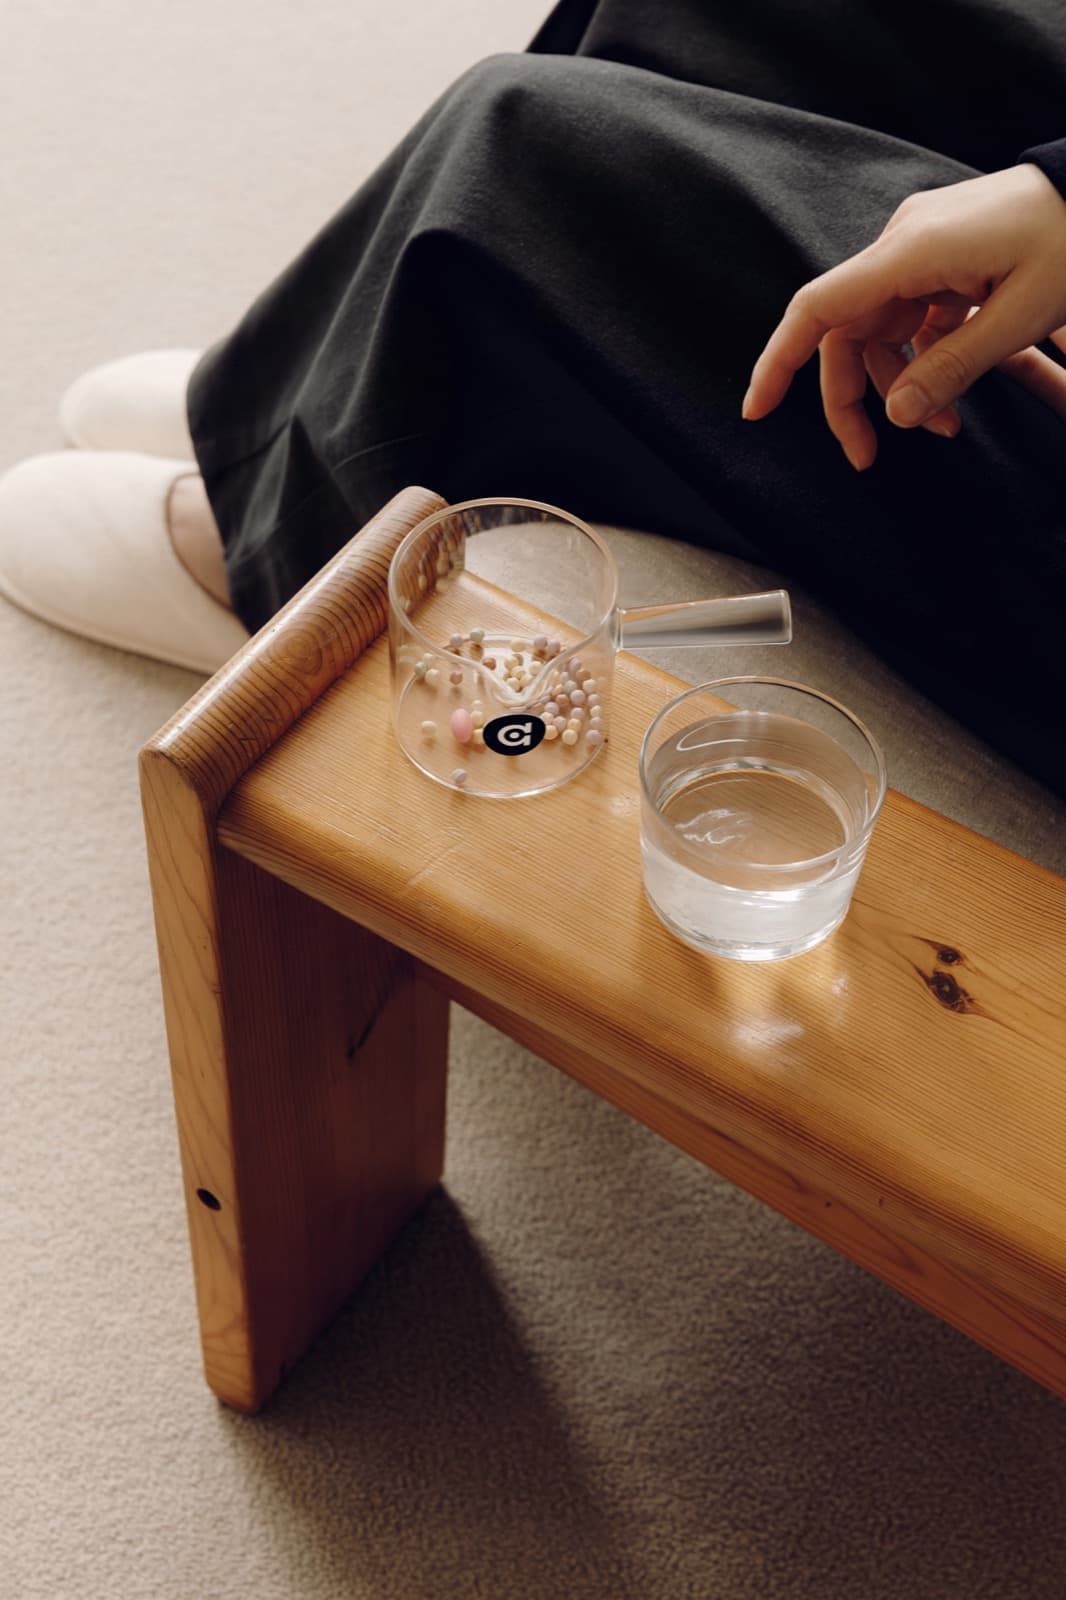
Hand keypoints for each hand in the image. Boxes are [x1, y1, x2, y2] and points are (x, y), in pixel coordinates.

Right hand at [742, 163, 1065, 468]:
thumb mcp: (1020, 315)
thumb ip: (952, 367)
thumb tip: (895, 416)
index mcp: (910, 251)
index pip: (818, 309)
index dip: (778, 362)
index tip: (756, 411)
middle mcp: (902, 245)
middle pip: (844, 334)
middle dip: (851, 399)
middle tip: (868, 458)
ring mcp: (918, 249)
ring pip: (877, 332)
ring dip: (897, 385)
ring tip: (945, 429)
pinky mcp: (938, 257)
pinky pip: (908, 318)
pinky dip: (922, 359)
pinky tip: (954, 390)